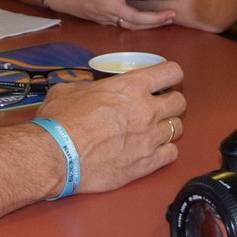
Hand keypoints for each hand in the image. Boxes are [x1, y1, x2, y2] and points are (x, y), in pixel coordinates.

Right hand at [38, 61, 185, 192]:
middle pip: (179, 102)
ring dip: (167, 127)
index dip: (171, 75)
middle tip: (159, 107)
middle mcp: (146, 110)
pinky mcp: (147, 163)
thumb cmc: (60, 121)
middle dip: (171, 102)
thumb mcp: (71, 90)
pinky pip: (172, 154)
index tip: (166, 81)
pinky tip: (152, 150)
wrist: (56, 156)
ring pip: (177, 128)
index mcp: (131, 86)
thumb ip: (89, 86)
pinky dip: (165, 151)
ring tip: (153, 130)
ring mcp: (149, 138)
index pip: (170, 72)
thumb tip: (88, 89)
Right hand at [40, 0, 177, 28]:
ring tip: (165, 19)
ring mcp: (104, 16)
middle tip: (173, 14)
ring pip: (131, 25)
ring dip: (150, 24)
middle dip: (158, 18)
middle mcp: (108, 5)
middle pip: (138, 17)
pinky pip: (121, 25)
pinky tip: (146, 21)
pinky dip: (136, 25)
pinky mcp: (100, 22)